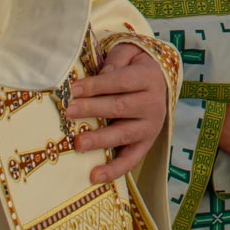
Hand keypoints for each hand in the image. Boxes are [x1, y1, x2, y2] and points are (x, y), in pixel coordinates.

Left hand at [67, 41, 169, 183]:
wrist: (161, 83)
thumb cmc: (136, 68)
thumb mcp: (131, 54)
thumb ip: (116, 60)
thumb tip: (101, 73)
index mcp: (149, 78)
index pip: (119, 82)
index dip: (95, 85)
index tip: (72, 89)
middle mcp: (153, 104)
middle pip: (119, 107)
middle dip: (92, 109)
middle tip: (69, 111)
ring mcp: (150, 127)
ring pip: (123, 134)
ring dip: (99, 139)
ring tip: (78, 142)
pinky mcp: (145, 145)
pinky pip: (131, 160)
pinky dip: (114, 170)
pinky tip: (95, 175)